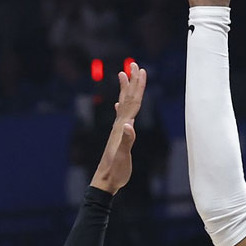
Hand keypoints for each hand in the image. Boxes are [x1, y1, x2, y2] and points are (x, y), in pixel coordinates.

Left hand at [89, 61, 146, 193]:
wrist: (105, 181)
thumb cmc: (115, 171)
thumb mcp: (122, 156)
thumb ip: (127, 141)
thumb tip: (129, 125)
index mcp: (123, 127)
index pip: (133, 102)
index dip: (137, 86)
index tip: (140, 70)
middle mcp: (119, 125)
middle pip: (127, 98)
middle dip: (132, 81)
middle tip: (133, 64)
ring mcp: (118, 130)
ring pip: (123, 104)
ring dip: (125, 89)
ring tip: (123, 75)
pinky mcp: (117, 137)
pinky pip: (121, 116)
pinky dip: (121, 108)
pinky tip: (118, 106)